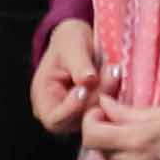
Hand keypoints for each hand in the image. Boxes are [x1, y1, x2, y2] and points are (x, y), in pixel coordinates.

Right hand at [29, 19, 105, 137]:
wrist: (79, 41)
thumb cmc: (69, 41)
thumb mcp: (71, 45)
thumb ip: (79, 63)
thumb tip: (88, 79)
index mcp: (43, 99)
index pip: (54, 118)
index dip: (71, 108)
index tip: (84, 88)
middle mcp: (60, 112)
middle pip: (79, 118)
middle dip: (97, 95)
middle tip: (112, 70)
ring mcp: (78, 113)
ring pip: (96, 114)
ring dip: (109, 93)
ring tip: (114, 68)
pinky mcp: (95, 109)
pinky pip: (106, 108)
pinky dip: (113, 92)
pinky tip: (116, 74)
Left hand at [82, 97, 159, 159]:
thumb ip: (127, 111)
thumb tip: (103, 104)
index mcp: (136, 140)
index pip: (91, 136)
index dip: (90, 121)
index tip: (101, 114)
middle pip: (97, 154)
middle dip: (102, 138)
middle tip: (117, 129)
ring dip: (110, 158)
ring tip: (128, 148)